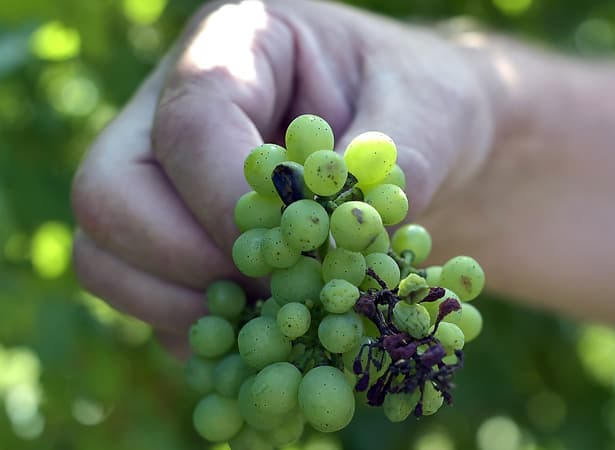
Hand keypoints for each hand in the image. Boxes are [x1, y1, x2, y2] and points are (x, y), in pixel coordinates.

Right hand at [71, 0, 497, 353]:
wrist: (423, 149)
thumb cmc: (425, 109)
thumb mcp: (435, 111)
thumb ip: (399, 157)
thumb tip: (345, 229)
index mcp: (237, 45)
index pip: (191, 122)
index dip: (230, 201)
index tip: (300, 254)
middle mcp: (173, 106)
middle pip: (110, 190)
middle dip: (189, 261)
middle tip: (273, 294)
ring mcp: (161, 176)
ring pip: (105, 252)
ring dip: (183, 306)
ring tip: (271, 318)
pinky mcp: (171, 237)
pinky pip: (140, 299)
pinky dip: (195, 332)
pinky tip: (263, 331)